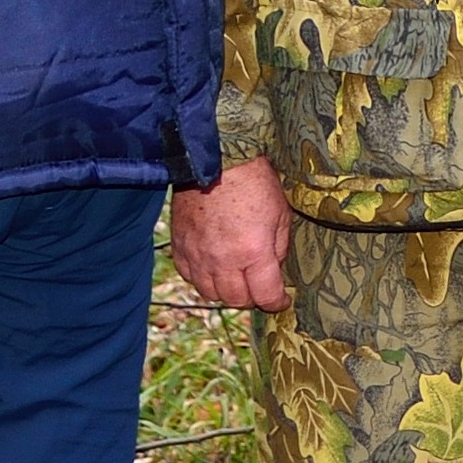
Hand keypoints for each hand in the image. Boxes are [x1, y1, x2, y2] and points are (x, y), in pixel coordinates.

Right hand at [172, 161, 289, 313]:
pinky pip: (190, 277)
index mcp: (253, 252)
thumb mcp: (282, 215)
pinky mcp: (180, 247)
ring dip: (226, 291)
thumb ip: (279, 249)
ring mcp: (198, 255)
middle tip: (259, 286)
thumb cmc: (255, 183)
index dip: (276, 303)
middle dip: (252, 297)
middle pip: (237, 300)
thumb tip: (274, 271)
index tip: (280, 301)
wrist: (218, 159)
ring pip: (211, 294)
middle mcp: (223, 260)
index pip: (265, 296)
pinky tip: (213, 266)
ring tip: (236, 277)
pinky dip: (203, 278)